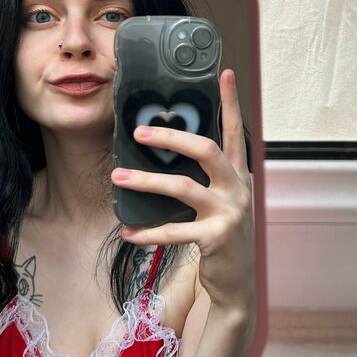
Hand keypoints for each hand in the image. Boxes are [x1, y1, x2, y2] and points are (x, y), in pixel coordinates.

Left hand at [112, 69, 253, 316]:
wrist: (237, 283)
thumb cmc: (222, 235)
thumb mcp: (222, 199)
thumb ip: (207, 177)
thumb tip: (171, 149)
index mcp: (238, 174)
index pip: (235, 130)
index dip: (230, 102)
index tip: (223, 73)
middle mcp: (237, 188)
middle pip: (206, 149)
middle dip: (172, 136)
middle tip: (139, 131)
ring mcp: (229, 212)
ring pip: (183, 187)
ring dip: (146, 181)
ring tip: (118, 178)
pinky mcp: (216, 238)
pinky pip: (175, 231)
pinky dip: (148, 232)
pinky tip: (127, 232)